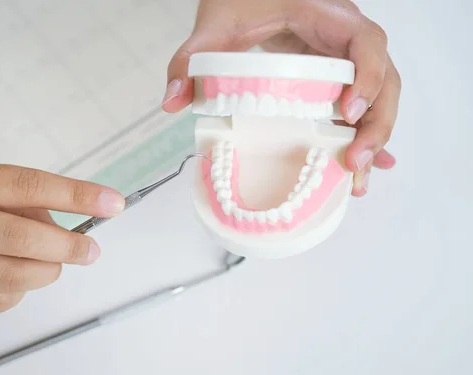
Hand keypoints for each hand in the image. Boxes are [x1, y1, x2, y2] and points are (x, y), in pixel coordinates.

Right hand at [0, 163, 124, 312]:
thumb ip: (11, 197)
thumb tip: (61, 220)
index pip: (28, 185)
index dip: (76, 194)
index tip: (111, 203)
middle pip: (22, 239)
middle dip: (68, 247)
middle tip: (90, 250)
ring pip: (11, 277)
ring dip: (47, 272)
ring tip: (54, 263)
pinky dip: (19, 292)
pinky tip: (19, 280)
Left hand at [162, 0, 400, 195]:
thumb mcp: (214, 25)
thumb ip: (190, 58)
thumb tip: (173, 100)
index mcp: (327, 16)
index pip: (367, 41)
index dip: (368, 76)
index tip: (349, 112)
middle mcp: (344, 38)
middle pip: (384, 79)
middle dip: (376, 123)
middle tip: (354, 161)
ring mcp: (343, 59)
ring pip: (377, 97)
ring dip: (372, 136)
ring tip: (356, 176)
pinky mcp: (334, 77)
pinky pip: (358, 104)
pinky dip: (361, 133)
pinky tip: (358, 163)